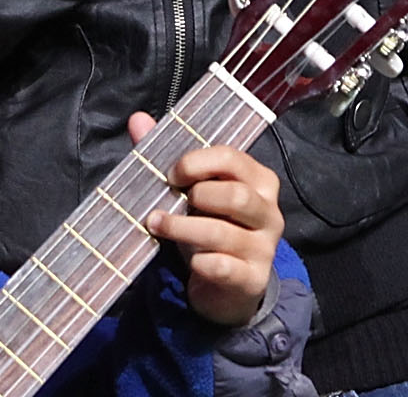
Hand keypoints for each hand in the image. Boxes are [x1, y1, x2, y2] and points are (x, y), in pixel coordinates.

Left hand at [130, 110, 285, 326]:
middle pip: (235, 195)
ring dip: (183, 229)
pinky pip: (223, 267)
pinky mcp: (253, 279)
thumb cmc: (211, 230)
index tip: (170, 174)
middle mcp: (269, 212)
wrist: (229, 289)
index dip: (197, 162)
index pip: (233, 159)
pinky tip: (189, 262)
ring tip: (157, 225)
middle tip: (169, 202)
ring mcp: (264, 247)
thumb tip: (138, 119)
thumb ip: (170, 158)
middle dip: (196, 196)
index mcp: (259, 181)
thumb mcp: (194, 195)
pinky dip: (200, 263)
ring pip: (223, 233)